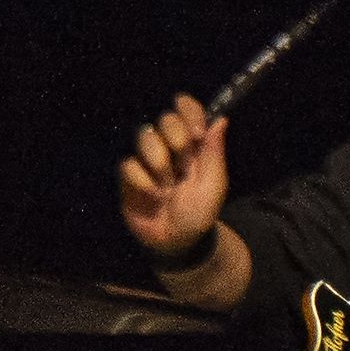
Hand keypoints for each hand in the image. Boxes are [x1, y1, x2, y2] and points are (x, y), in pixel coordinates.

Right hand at [117, 92, 228, 261]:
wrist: (176, 241)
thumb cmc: (197, 213)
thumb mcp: (213, 186)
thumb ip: (214, 153)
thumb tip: (221, 119)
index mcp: (193, 144)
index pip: (187, 109)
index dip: (189, 112)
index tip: (197, 132)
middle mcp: (169, 145)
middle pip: (165, 118)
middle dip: (177, 139)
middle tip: (184, 166)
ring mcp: (147, 158)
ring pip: (145, 136)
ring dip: (160, 164)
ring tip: (168, 187)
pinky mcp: (129, 173)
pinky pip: (130, 164)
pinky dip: (143, 182)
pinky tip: (152, 195)